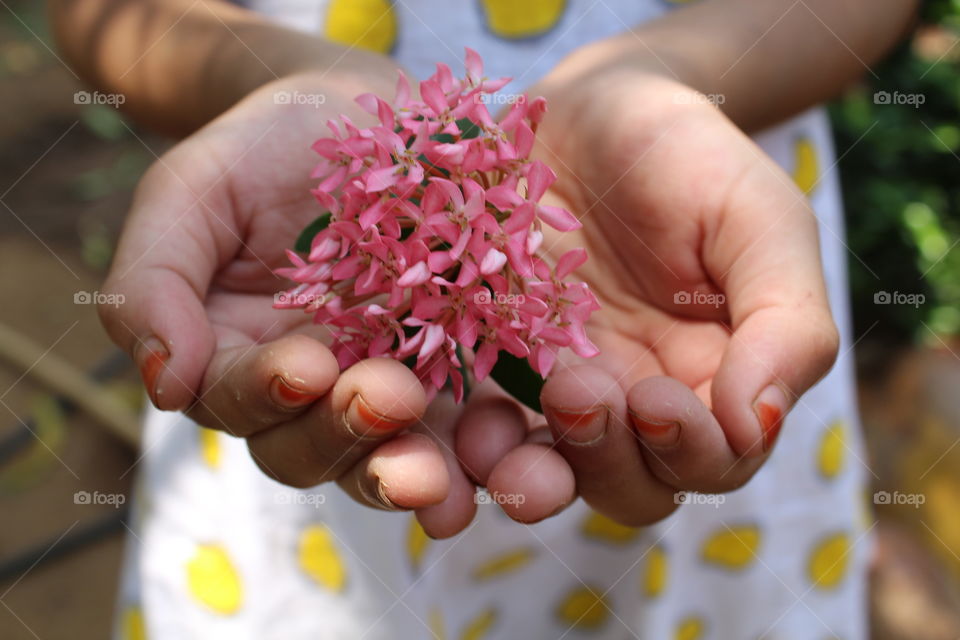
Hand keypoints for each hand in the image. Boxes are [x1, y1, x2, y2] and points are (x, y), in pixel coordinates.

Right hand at [98, 72, 472, 515]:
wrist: (361, 112)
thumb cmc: (263, 148)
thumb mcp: (191, 193)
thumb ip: (155, 280)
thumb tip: (164, 383)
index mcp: (236, 357)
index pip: (239, 401)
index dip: (266, 393)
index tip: (301, 363)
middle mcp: (313, 390)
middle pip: (313, 448)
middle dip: (346, 434)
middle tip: (384, 397)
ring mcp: (391, 386)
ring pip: (390, 457)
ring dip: (411, 469)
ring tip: (439, 468)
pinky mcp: (461, 370)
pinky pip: (470, 430)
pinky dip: (483, 453)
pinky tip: (505, 459)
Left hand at [452, 69, 838, 526]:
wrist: (594, 107)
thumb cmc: (689, 156)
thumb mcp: (761, 219)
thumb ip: (785, 322)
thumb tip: (757, 422)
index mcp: (716, 376)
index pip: (719, 461)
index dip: (695, 453)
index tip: (660, 399)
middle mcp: (640, 396)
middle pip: (636, 486)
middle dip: (613, 461)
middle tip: (583, 392)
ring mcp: (562, 382)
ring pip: (556, 476)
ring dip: (540, 471)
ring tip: (523, 412)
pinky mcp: (495, 359)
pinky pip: (482, 428)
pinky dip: (473, 445)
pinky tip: (464, 421)